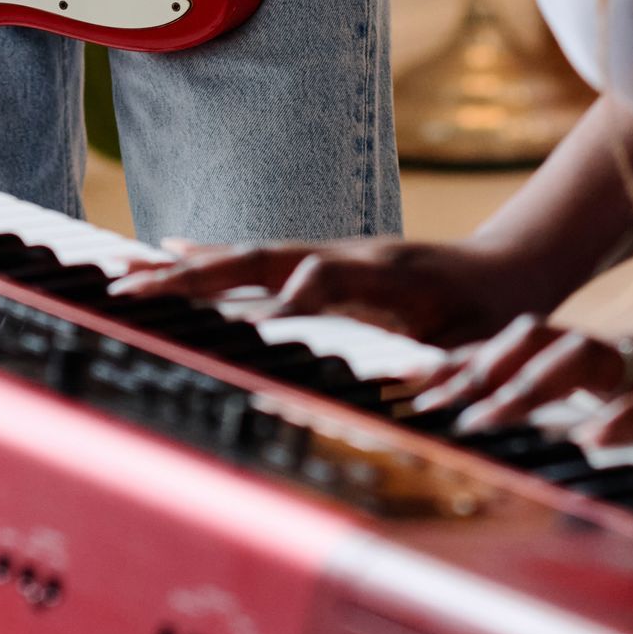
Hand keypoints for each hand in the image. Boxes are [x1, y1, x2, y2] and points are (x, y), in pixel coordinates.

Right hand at [111, 235, 536, 348]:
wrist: (508, 274)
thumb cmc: (493, 319)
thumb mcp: (477, 344)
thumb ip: (443, 358)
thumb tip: (416, 382)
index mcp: (384, 276)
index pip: (320, 278)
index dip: (286, 295)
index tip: (242, 317)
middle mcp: (344, 256)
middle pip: (260, 259)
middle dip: (196, 277)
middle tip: (131, 289)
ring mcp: (327, 254)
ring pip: (246, 257)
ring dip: (185, 268)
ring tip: (124, 271)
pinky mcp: (320, 262)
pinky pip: (256, 259)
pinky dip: (209, 257)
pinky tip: (168, 252)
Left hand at [413, 315, 632, 467]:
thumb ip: (610, 401)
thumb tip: (556, 433)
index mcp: (611, 355)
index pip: (524, 348)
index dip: (469, 365)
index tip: (415, 387)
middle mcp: (624, 355)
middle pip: (535, 343)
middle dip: (477, 372)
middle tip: (428, 406)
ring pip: (583, 363)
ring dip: (528, 390)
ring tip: (486, 419)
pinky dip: (625, 421)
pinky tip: (595, 440)